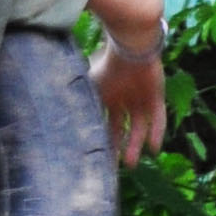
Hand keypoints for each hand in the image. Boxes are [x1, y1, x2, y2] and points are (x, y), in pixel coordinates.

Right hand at [91, 42, 167, 167]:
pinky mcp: (156, 97)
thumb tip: (57, 122)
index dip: (103, 140)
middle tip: (114, 167)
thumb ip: (80, 103)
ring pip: (139, 127)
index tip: (99, 159)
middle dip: (118, 147)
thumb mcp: (89, 88)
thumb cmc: (106, 66)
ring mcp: (141, 99)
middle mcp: (125, 101)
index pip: (106, 124)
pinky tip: (153, 149)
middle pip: (121, 129)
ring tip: (130, 164)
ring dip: (135, 145)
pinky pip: (158, 119)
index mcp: (109, 97)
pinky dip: (156, 133)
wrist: (129, 48)